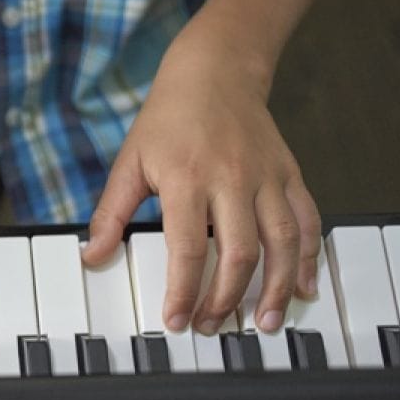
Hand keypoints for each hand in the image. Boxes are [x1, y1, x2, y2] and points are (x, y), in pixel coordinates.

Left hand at [82, 15, 319, 334]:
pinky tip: (302, 286)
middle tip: (210, 327)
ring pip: (281, 242)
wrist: (214, 72)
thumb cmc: (167, 120)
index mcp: (186, 179)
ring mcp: (266, 177)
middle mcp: (231, 179)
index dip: (182, 291)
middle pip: (238, 253)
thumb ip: (110, 214)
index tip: (175, 321)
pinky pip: (307, 221)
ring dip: (275, 288)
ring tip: (262, 322)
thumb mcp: (129, 163)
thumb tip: (91, 257)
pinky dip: (308, 257)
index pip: (186, 248)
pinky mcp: (289, 174)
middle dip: (225, 299)